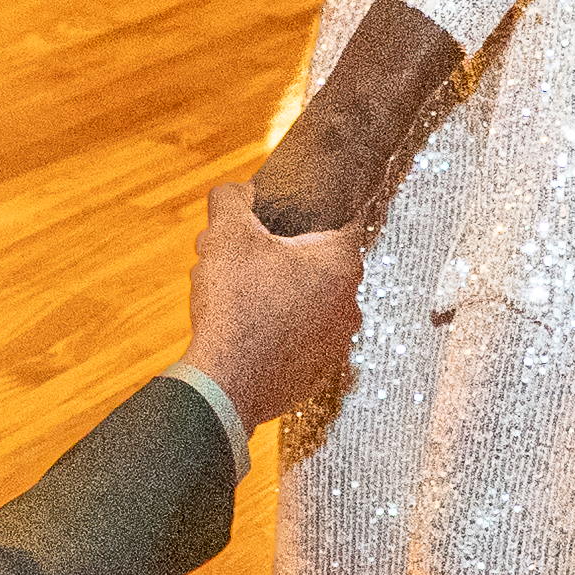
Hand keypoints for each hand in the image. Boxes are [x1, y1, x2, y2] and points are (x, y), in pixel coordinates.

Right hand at [177, 183, 362, 433]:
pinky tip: (246, 330)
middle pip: (318, 262)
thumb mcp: (225, 235)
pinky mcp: (317, 374)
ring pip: (308, 303)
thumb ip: (232, 200)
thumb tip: (237, 191)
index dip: (312, 209)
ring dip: (279, 294)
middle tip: (246, 256)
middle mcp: (349, 304)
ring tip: (239, 294)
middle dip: (281, 255)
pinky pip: (300, 340)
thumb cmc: (234, 304)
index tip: (287, 213)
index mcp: (341, 263)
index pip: (342, 219)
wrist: (225, 383)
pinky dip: (277, 331)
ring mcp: (337, 344)